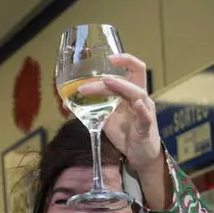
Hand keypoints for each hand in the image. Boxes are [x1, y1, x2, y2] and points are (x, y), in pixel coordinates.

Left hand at [79, 53, 162, 176]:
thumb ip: (91, 108)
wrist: (139, 155)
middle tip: (89, 81)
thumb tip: (67, 103)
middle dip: (112, 76)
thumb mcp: (106, 117)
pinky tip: (137, 104)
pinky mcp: (146, 127)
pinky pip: (145, 116)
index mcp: (131, 93)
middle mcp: (140, 98)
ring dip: (120, 87)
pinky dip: (142, 110)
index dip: (125, 60)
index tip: (109, 56)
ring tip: (107, 82)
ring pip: (137, 93)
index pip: (133, 69)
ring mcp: (145, 112)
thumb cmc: (125, 133)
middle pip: (134, 77)